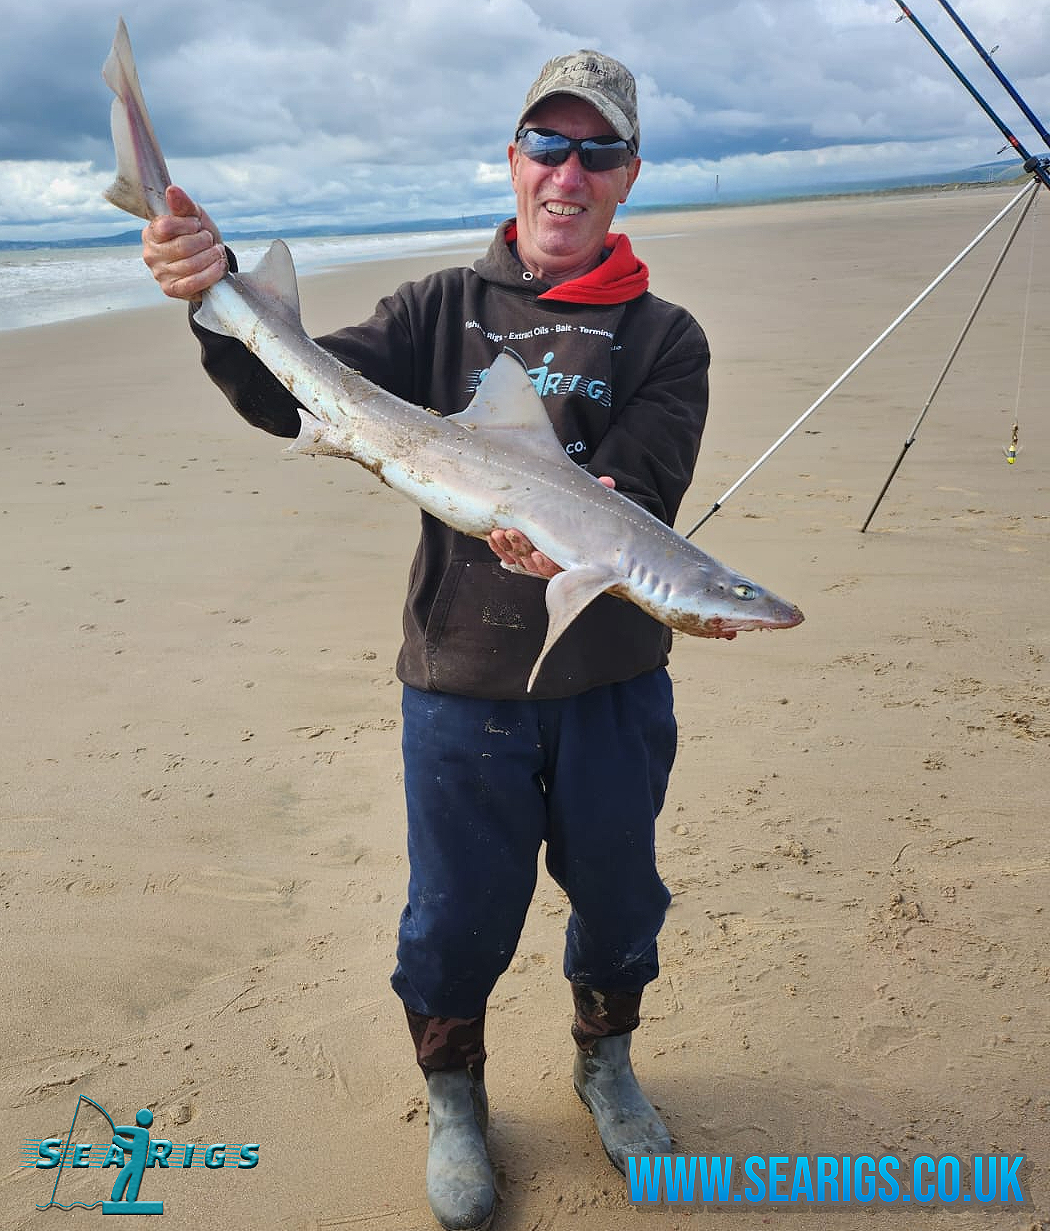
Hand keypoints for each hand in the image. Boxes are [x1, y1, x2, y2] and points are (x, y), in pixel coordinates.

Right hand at [142, 185, 226, 299]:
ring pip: (190, 265)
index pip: (166, 226)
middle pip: (182, 247)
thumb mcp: (193, 217)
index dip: (188, 225)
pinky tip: (219, 265)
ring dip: (211, 257)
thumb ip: (183, 205)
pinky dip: (210, 274)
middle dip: (204, 242)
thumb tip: (172, 190)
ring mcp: (159, 274)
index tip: (197, 224)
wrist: (209, 262)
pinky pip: (193, 283)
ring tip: (217, 252)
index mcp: (151, 233)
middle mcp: (150, 254)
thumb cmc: (198, 237)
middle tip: (210, 240)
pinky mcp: (171, 290)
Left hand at [487, 476, 614, 577]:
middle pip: (533, 563)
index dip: (546, 563)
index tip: (538, 555)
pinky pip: (507, 555)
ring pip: (518, 559)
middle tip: (513, 533)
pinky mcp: (520, 554)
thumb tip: (607, 482)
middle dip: (521, 549)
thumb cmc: (581, 520)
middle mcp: (551, 560)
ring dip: (507, 547)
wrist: (570, 523)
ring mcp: (535, 559)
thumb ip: (599, 495)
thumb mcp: (590, 507)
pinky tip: (494, 536)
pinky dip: (499, 548)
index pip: (556, 567)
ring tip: (500, 533)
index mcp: (568, 556)